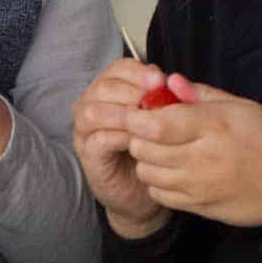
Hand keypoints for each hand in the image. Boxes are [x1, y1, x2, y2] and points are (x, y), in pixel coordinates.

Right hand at [72, 57, 171, 238]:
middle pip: (103, 86)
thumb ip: (169, 99)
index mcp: (110, 90)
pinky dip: (119, 136)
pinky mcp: (87, 154)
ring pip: (93, 110)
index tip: (161, 81)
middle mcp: (91, 105)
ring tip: (146, 122)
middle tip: (155, 103)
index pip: (117, 68)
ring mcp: (85, 130)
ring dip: (122, 113)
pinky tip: (138, 142)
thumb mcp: (165, 120)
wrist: (144, 194)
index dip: (138, 72)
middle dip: (132, 91)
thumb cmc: (155, 152)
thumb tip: (176, 81)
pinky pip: (97, 138)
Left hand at [124, 74, 261, 227]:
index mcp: (212, 126)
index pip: (154, 124)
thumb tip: (168, 81)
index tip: (137, 111)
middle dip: (138, 136)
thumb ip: (200, 93)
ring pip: (147, 173)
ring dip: (147, 160)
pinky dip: (157, 182)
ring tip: (162, 150)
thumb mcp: (239, 106)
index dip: (136, 117)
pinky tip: (172, 171)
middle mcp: (202, 158)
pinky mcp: (200, 207)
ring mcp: (199, 186)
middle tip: (149, 130)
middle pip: (144, 149)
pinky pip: (160, 195)